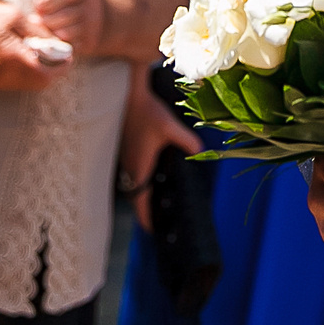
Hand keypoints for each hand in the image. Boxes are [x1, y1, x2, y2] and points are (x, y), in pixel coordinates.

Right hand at [0, 0, 64, 90]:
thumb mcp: (17, 17)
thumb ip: (39, 33)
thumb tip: (59, 45)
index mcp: (12, 58)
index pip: (46, 75)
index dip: (62, 67)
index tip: (68, 54)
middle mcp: (5, 75)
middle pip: (41, 83)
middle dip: (54, 70)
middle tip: (58, 53)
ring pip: (31, 84)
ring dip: (42, 72)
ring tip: (42, 51)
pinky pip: (19, 82)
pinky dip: (29, 72)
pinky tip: (27, 55)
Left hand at [15, 0, 105, 51]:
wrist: (93, 9)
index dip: (50, 0)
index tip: (37, 5)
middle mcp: (88, 5)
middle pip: (68, 15)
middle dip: (47, 19)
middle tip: (34, 20)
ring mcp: (90, 23)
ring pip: (70, 32)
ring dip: (52, 32)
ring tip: (40, 29)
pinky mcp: (88, 40)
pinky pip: (73, 45)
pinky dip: (59, 44)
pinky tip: (50, 39)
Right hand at [117, 76, 201, 230]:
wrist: (126, 95)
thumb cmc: (147, 111)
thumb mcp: (170, 126)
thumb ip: (186, 140)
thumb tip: (200, 151)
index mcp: (139, 167)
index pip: (140, 201)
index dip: (145, 217)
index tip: (152, 230)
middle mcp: (128, 167)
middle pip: (135, 196)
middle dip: (145, 209)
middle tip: (157, 219)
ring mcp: (124, 158)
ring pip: (132, 184)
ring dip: (141, 194)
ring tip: (155, 202)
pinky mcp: (123, 149)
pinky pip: (130, 172)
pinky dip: (138, 180)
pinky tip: (150, 174)